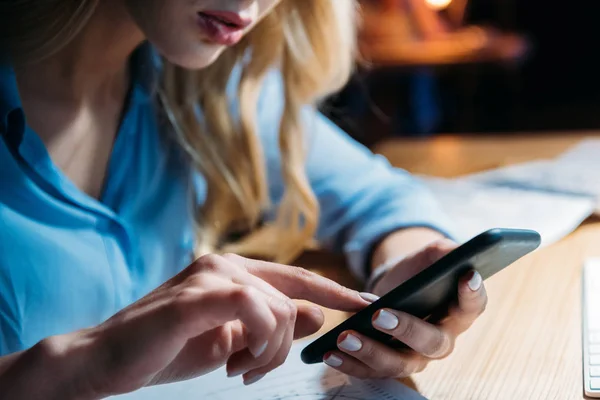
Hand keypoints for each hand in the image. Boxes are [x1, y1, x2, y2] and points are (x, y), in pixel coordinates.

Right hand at [37, 254, 368, 397]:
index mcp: (233, 270)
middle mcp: (224, 262)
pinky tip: (233, 363)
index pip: (297, 277)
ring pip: (277, 306)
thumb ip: (271, 324)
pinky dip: (257, 340)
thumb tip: (313, 315)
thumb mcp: (232, 340)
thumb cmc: (168, 347)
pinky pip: (253, 308)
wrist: (109, 360)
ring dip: (268, 350)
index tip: (368, 304)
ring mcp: (210, 273)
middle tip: (253, 372)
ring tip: (238, 370)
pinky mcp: (196, 293)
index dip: (335, 291)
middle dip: (287, 344)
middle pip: (291, 298)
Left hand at [323, 240, 486, 378]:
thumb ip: (444, 253)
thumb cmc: (416, 273)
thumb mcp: (429, 257)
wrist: (393, 288)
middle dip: (406, 329)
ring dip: (370, 352)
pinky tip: (330, 354)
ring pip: (398, 363)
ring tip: (345, 336)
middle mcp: (441, 340)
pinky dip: (351, 364)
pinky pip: (371, 371)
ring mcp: (415, 357)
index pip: (473, 305)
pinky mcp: (388, 365)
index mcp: (459, 312)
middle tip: (379, 316)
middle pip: (431, 342)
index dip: (472, 293)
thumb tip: (454, 251)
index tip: (464, 276)